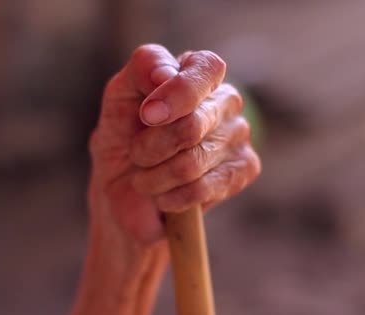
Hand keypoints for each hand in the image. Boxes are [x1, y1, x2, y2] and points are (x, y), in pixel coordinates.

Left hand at [89, 44, 260, 244]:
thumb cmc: (123, 137)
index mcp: (198, 72)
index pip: (207, 68)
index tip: (147, 115)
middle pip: (193, 125)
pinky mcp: (245, 169)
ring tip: (147, 177)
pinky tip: (164, 195)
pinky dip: (170, 197)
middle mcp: (226, 99)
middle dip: (150, 148)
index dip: (179, 93)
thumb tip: (165, 74)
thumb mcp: (119, 95)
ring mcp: (239, 135)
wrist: (124, 192)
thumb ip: (143, 69)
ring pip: (193, 162)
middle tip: (136, 155)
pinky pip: (202, 189)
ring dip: (155, 177)